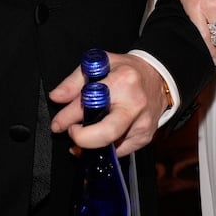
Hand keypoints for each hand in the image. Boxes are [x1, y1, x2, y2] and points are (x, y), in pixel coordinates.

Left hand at [49, 52, 165, 156]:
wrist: (158, 78)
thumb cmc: (127, 70)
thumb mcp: (100, 64)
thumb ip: (74, 81)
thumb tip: (56, 97)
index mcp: (122, 82)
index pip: (90, 103)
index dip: (67, 117)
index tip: (58, 124)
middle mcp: (134, 105)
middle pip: (106, 133)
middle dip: (83, 138)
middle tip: (72, 133)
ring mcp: (142, 124)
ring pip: (111, 147)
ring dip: (91, 146)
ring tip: (82, 136)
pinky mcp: (144, 137)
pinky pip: (120, 151)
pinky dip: (104, 149)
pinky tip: (98, 140)